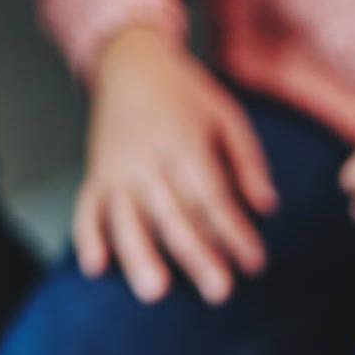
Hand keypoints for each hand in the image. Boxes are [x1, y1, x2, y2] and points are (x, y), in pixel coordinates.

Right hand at [78, 25, 276, 304]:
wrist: (130, 62)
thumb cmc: (187, 95)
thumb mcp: (227, 116)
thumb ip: (248, 162)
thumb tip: (267, 208)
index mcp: (185, 141)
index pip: (212, 194)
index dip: (234, 231)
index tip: (255, 263)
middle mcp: (148, 157)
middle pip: (173, 213)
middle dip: (197, 255)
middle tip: (219, 293)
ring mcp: (116, 167)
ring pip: (126, 217)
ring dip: (139, 255)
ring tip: (155, 292)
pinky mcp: (95, 174)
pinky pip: (87, 207)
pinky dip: (87, 236)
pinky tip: (96, 268)